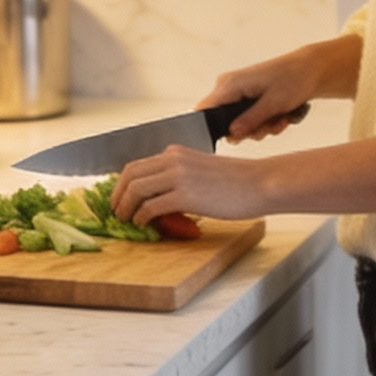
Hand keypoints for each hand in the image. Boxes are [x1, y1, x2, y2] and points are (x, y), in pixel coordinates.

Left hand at [113, 146, 269, 224]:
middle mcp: (173, 160)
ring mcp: (178, 177)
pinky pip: (151, 206)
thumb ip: (179, 175)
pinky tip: (144, 223)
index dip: (122, 184)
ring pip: (136, 190)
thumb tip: (161, 196)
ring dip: (126, 207)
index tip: (119, 198)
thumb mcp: (201, 169)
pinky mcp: (185, 195)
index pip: (137, 165)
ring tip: (126, 220)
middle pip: (130, 175)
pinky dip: (142, 216)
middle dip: (118, 195)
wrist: (259, 183)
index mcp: (176, 153)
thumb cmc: (237, 180)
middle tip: (116, 211)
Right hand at [199, 36, 358, 141]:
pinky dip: (266, 121)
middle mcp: (228, 87)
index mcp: (229, 84)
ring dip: (262, 127)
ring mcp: (238, 93)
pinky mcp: (247, 98)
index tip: (236, 137)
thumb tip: (231, 135)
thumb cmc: (293, 80)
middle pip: (225, 123)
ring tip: (281, 118)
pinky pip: (250, 119)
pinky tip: (281, 115)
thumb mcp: (273, 104)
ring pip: (240, 124)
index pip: (204, 111)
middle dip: (250, 130)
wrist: (310, 70)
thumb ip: (250, 120)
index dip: (212, 129)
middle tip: (271, 126)